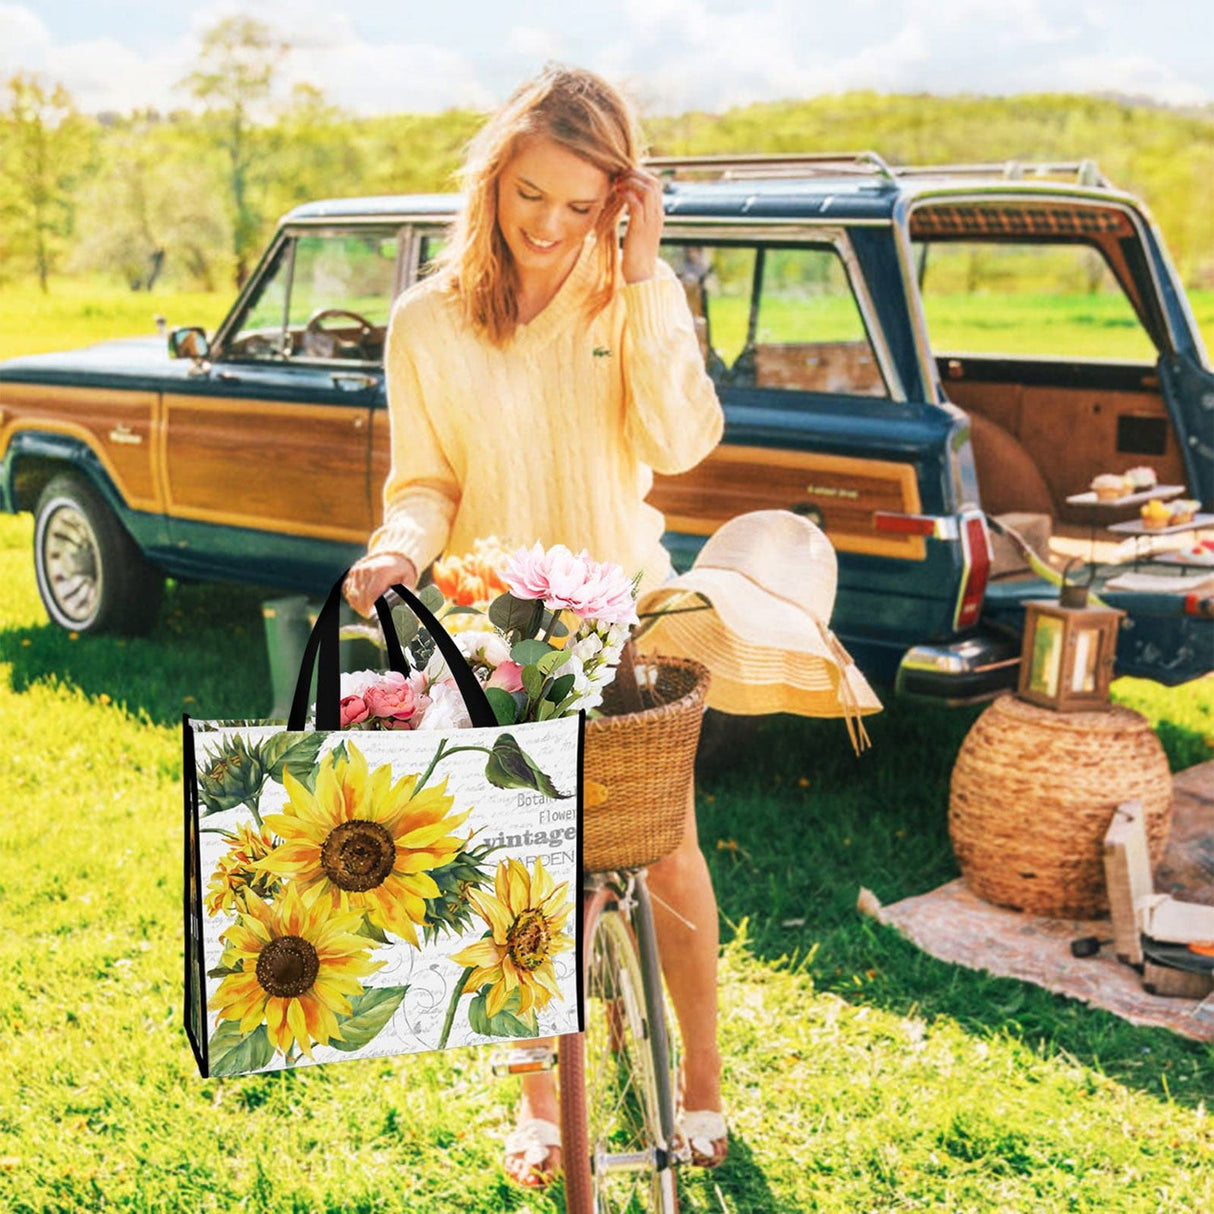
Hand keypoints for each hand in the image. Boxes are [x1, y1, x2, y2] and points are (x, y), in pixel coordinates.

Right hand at [343, 552, 417, 617]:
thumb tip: (403, 607)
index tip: (376, 616)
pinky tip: (361, 603)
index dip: (372, 609)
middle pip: (361, 597)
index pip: (372, 596)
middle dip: (366, 610)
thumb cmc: (401, 572)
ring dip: (358, 606)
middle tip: (372, 616)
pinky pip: (348, 590)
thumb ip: (405, 593)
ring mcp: (358, 570)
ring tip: (367, 611)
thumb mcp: (408, 580)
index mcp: (381, 572)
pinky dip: (353, 599)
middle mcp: (367, 570)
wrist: (392, 556)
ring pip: (353, 596)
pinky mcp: (352, 572)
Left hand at [616, 168, 663, 283]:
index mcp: (658, 215)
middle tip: (618, 177)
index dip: (640, 176)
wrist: (641, 276)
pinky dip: (626, 194)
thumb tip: (626, 202)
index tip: (624, 177)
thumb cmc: (636, 256)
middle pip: (653, 183)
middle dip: (635, 175)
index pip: (655, 185)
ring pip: (647, 190)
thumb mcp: (639, 232)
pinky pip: (636, 204)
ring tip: (617, 184)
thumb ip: (637, 217)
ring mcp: (650, 222)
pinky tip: (617, 195)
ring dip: (630, 182)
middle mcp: (657, 216)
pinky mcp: (640, 229)